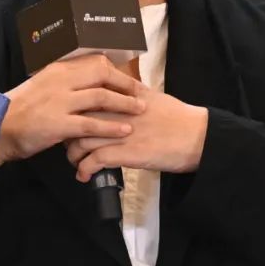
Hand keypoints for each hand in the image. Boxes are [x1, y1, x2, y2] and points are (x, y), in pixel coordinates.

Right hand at [0, 53, 145, 164]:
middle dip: (124, 83)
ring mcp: (60, 102)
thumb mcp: (42, 87)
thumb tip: (85, 84)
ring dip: (124, 104)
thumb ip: (63, 84)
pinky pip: (92, 124)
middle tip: (140, 93)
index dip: (115, 71)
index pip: (94, 62)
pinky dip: (111, 127)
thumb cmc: (20, 111)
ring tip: (140, 110)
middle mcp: (61, 81)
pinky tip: (125, 131)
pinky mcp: (59, 124)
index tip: (128, 80)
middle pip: (102, 74)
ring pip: (101, 97)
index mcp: (57, 70)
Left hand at [65, 83, 207, 180]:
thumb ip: (132, 93)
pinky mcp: (125, 153)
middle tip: (68, 144)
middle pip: (77, 118)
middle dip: (67, 133)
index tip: (71, 121)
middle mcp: (117, 111)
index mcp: (122, 95)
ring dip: (72, 155)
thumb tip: (120, 89)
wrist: (197, 136)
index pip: (86, 97)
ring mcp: (119, 132)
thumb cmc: (178, 118)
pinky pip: (93, 160)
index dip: (74, 111)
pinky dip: (84, 170)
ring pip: (80, 140)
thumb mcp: (152, 97)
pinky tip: (84, 176)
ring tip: (75, 163)